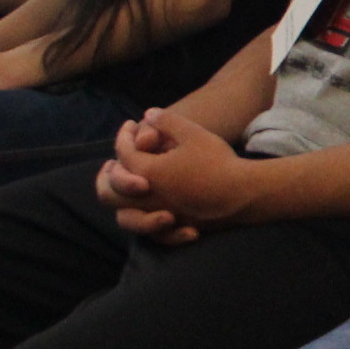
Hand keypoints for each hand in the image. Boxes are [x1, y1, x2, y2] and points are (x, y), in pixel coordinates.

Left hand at [94, 107, 256, 243]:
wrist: (243, 193)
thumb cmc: (217, 161)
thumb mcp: (192, 133)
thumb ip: (166, 121)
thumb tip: (148, 114)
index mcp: (146, 172)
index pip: (122, 153)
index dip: (123, 136)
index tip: (132, 124)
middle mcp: (146, 198)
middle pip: (108, 192)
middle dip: (107, 175)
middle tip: (112, 163)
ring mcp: (159, 217)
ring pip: (123, 217)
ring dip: (120, 202)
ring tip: (127, 190)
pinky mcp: (174, 229)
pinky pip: (149, 234)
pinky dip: (144, 223)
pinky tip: (150, 212)